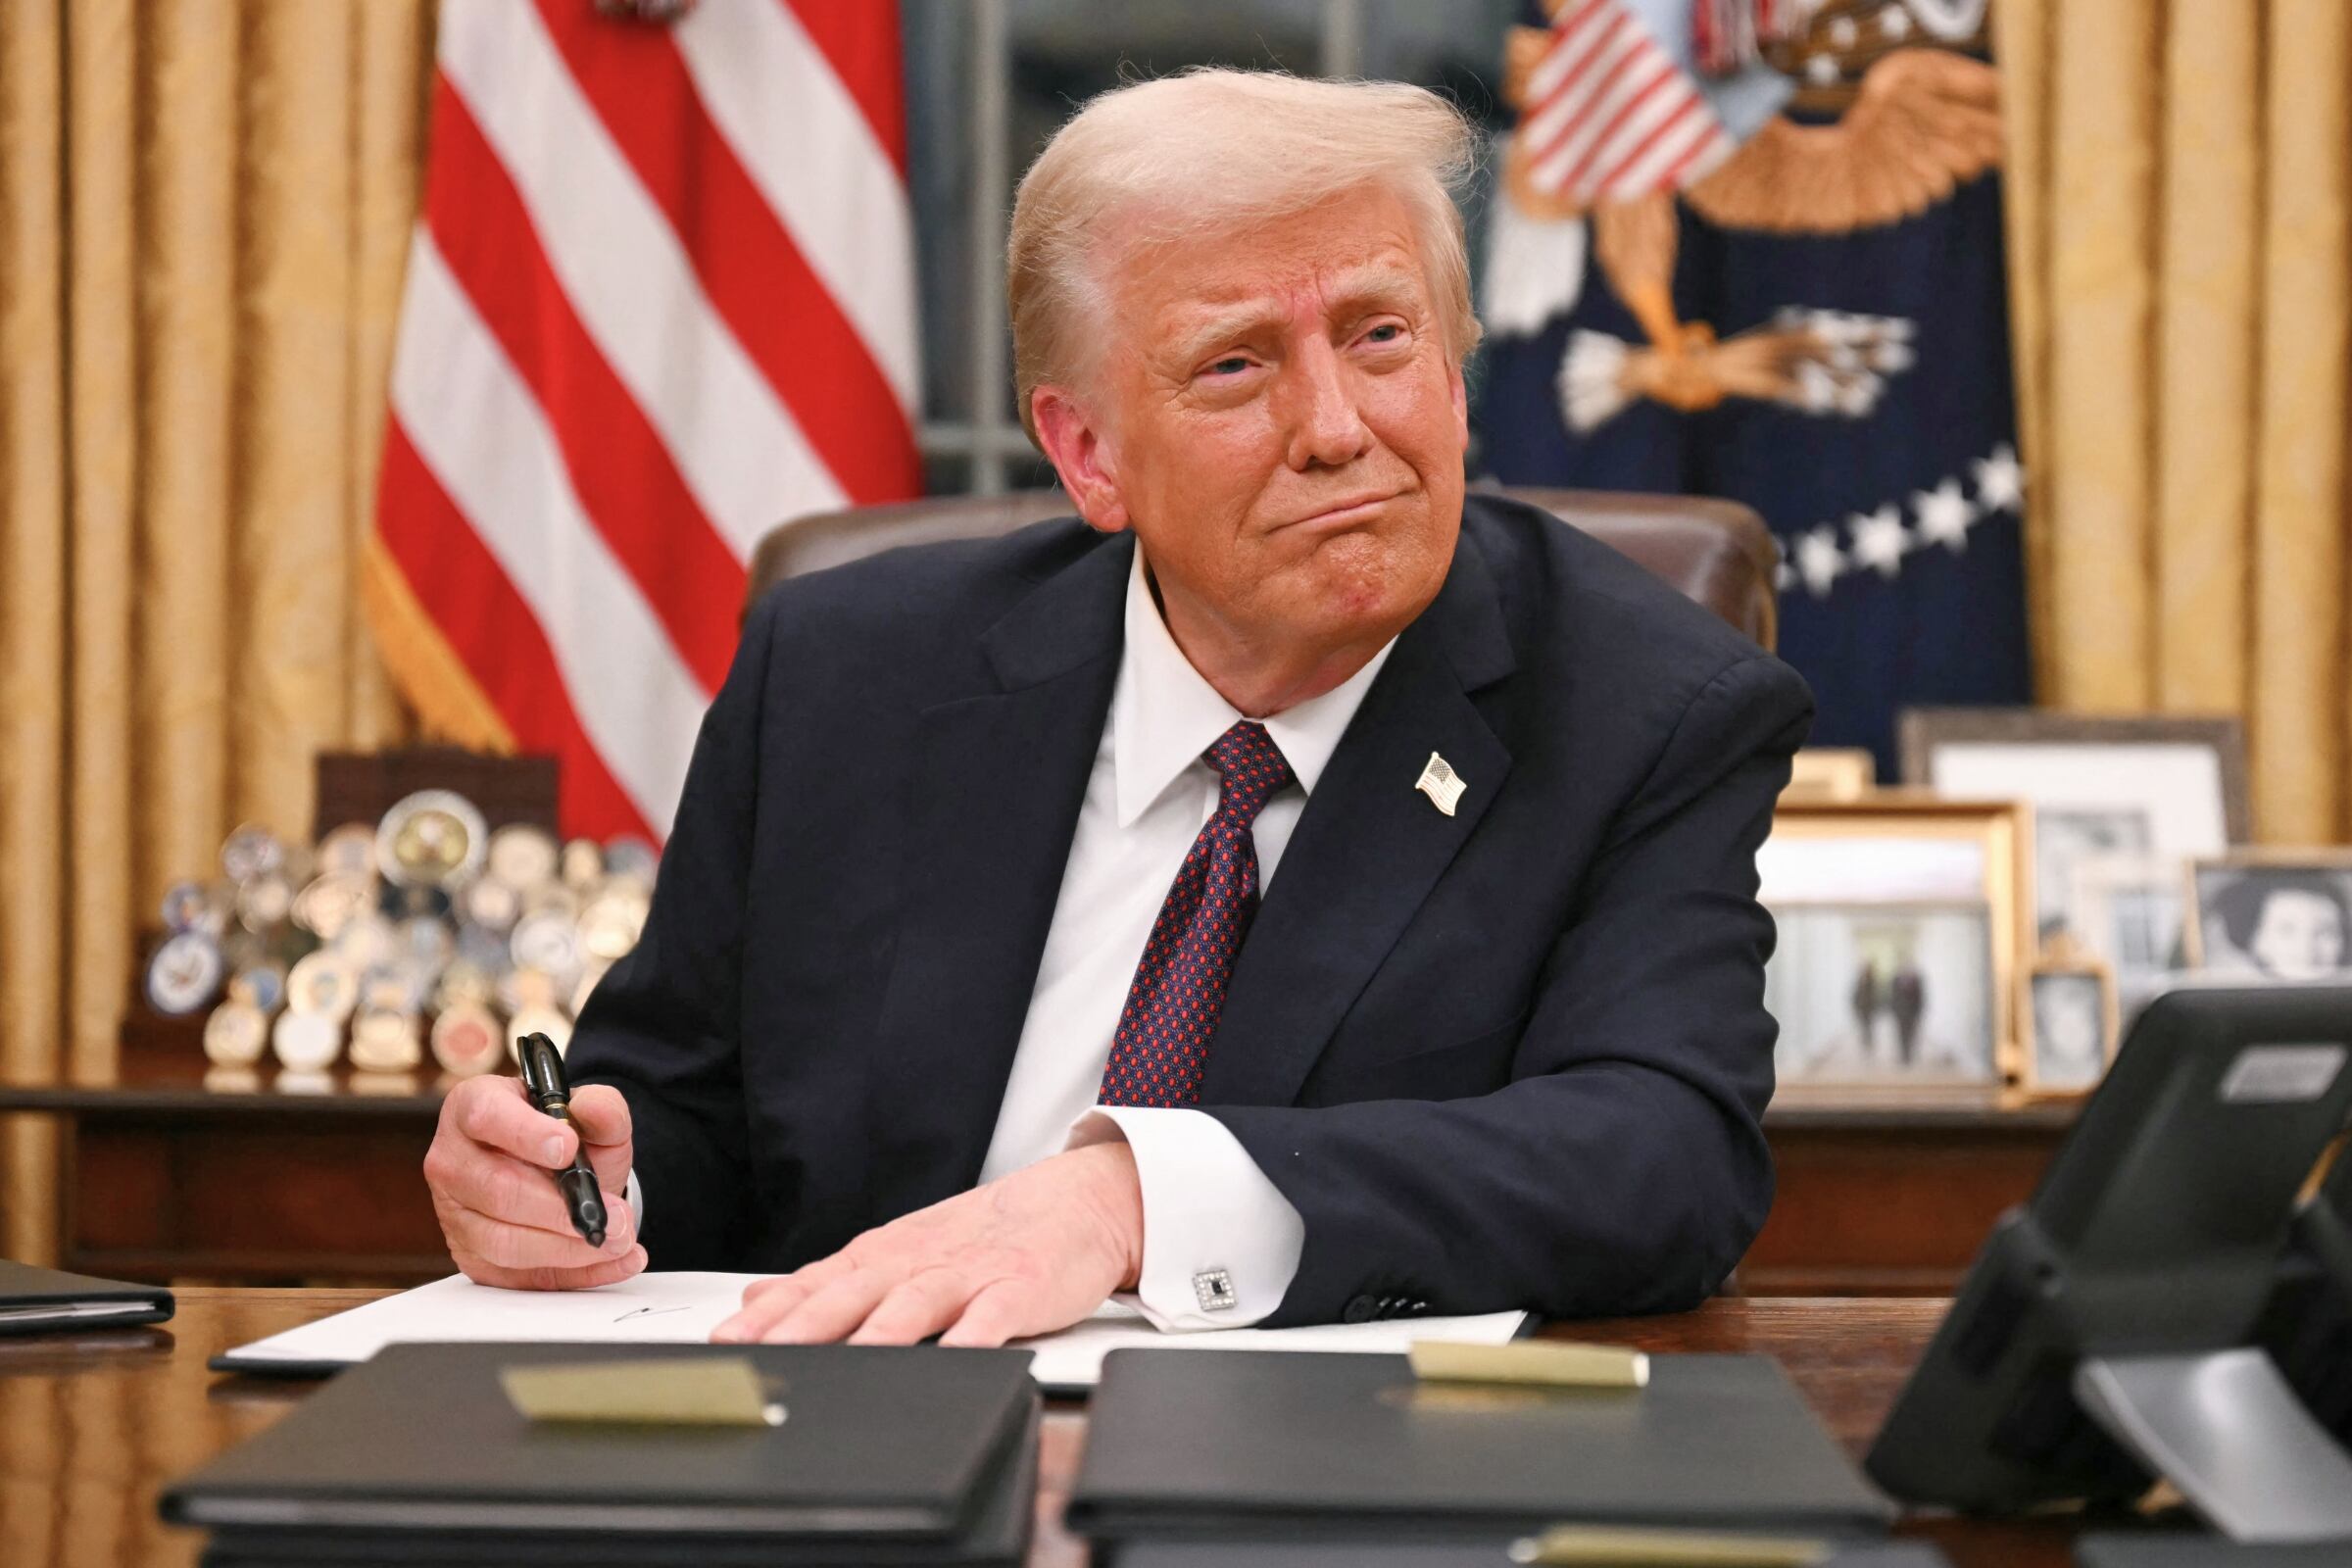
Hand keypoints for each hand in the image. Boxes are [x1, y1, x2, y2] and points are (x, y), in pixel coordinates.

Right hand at [422, 1073, 645, 1289]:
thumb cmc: (564, 1137)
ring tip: (617, 1240)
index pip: (485, 1116)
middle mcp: (452, 1160)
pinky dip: (573, 1275)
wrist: (558, 1173)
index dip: (525, 1134)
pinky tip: (613, 1263)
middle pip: (497, 1190)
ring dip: (568, 1248)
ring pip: (503, 1242)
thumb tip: (591, 1108)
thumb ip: (601, 1107)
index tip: (568, 1149)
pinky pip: (517, 1277)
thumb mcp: (589, 1113)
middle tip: (614, 1215)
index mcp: (472, 1106)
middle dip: (561, 1209)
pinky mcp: (472, 1256)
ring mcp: (455, 1213)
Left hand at [712, 1141, 1143, 1347]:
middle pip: (853, 1294)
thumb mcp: (900, 1251)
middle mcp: (917, 1262)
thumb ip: (830, 1281)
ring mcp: (968, 1274)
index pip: (815, 1285)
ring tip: (849, 1362)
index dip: (769, 1316)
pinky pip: (994, 1315)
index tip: (725, 1343)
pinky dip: (974, 1335)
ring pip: (915, 1303)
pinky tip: (957, 1354)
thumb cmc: (985, 1236)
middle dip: (804, 1325)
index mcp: (884, 1257)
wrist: (1076, 1202)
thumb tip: (755, 1301)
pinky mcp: (1019, 1288)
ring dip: (879, 1332)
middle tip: (762, 1354)